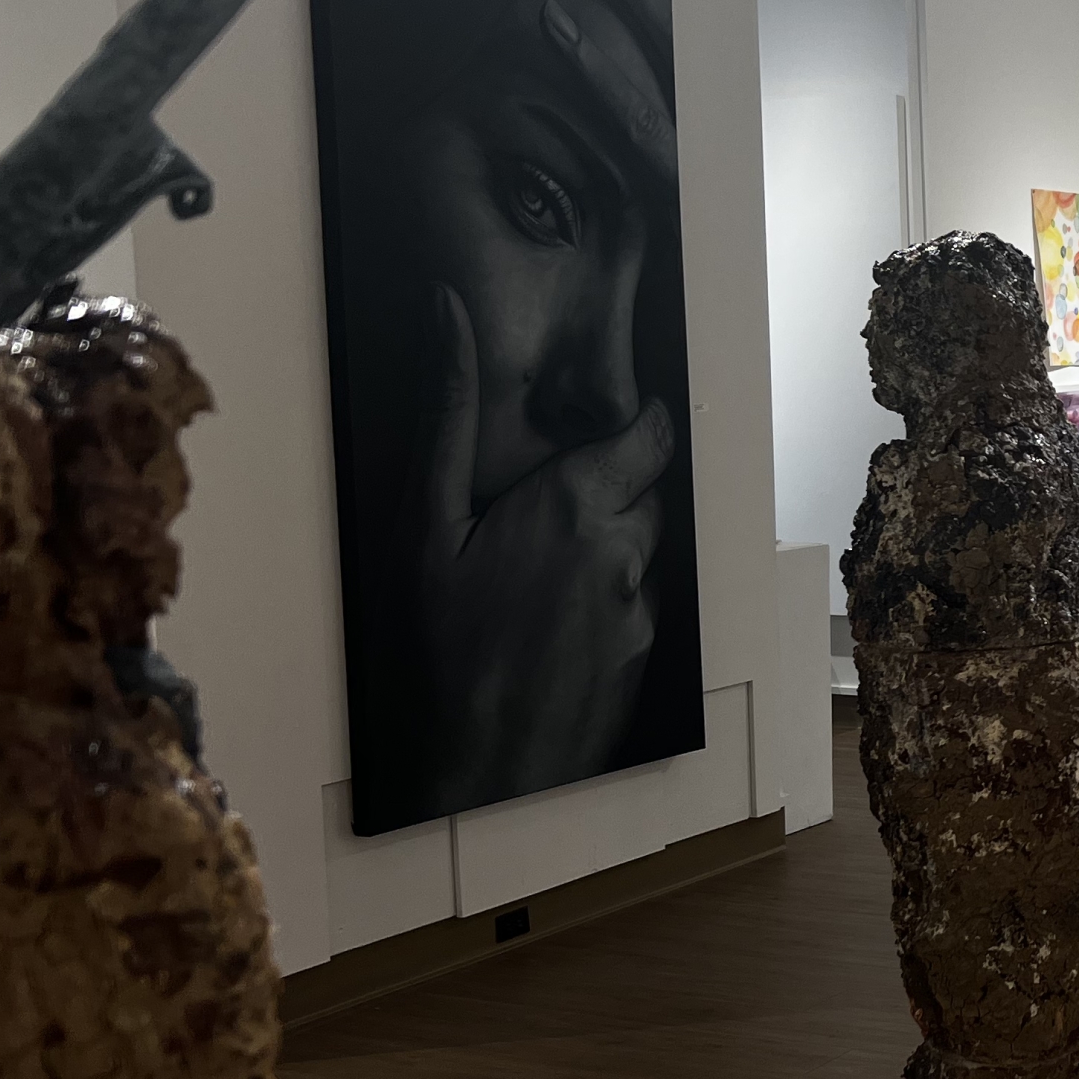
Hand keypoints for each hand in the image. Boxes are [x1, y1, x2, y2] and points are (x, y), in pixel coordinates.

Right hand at [416, 283, 671, 809]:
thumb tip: (449, 318)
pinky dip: (611, 598)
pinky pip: (641, 603)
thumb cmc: (442, 646)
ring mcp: (642, 606)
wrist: (482, 761)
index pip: (653, 434)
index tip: (614, 419)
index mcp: (575, 505)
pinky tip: (557, 618)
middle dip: (616, 485)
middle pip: (650, 491)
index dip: (640, 421)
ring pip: (647, 550)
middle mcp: (625, 550)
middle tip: (555, 502)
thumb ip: (447, 413)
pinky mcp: (647, 654)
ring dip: (612, 546)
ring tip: (544, 570)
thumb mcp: (425, 524)